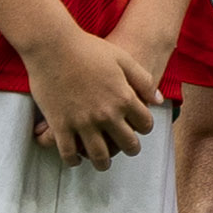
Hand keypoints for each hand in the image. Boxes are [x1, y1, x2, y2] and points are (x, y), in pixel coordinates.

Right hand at [20, 26, 157, 169]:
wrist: (54, 48)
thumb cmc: (90, 49)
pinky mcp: (60, 126)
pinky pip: (68, 152)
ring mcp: (82, 122)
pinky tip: (75, 161)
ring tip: (103, 164)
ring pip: (98, 154)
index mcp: (125, 98)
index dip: (145, 128)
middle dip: (130, 149)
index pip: (144, 124)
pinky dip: (73, 160)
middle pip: (126, 143)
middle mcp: (106, 114)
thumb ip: (143, 81)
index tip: (141, 130)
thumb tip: (158, 101)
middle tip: (128, 151)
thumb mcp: (124, 60)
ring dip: (103, 163)